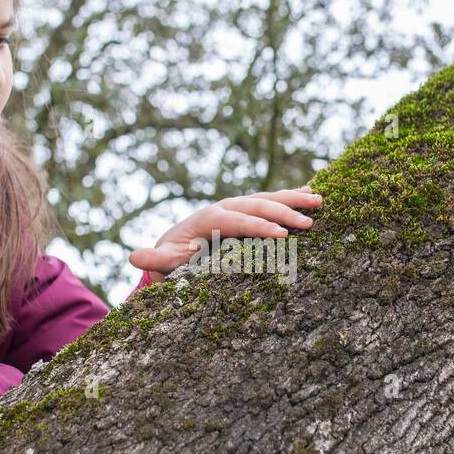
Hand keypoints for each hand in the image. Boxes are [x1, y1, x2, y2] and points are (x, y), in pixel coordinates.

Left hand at [129, 186, 323, 281]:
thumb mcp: (163, 261)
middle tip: (309, 223)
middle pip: (257, 205)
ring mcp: (237, 205)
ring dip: (293, 199)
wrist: (175, 245)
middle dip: (283, 213)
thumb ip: (155, 259)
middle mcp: (225, 206)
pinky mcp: (247, 208)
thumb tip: (135, 257)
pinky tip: (311, 192)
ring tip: (318, 200)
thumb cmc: (172, 258)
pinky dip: (290, 194)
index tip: (282, 237)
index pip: (238, 221)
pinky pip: (270, 199)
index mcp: (209, 218)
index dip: (259, 228)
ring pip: (268, 197)